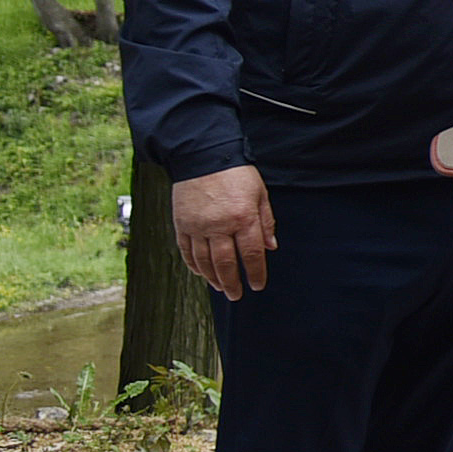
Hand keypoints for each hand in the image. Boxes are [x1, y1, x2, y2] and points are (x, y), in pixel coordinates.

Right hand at [171, 164, 276, 299]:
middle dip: (233, 282)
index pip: (251, 254)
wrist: (203, 156)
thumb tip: (271, 247)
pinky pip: (186, 251)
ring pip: (204, 261)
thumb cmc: (236, 173)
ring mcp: (198, 226)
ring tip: (221, 288)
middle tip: (237, 295)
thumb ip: (266, 221)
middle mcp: (219, 225)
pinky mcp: (182, 224)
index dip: (255, 273)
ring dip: (213, 278)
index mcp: (243, 217)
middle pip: (226, 263)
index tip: (257, 285)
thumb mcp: (260, 193)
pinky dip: (194, 265)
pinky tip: (201, 273)